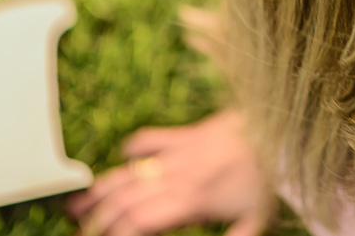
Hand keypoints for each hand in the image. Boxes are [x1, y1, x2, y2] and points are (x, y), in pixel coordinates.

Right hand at [67, 109, 267, 235]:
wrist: (279, 129)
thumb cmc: (268, 177)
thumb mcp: (255, 218)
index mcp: (192, 200)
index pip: (139, 221)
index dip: (115, 234)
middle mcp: (178, 175)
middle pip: (125, 199)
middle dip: (98, 220)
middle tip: (81, 233)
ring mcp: (179, 152)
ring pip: (128, 171)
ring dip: (100, 190)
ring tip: (75, 205)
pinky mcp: (185, 134)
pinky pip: (149, 139)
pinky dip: (132, 150)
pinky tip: (122, 161)